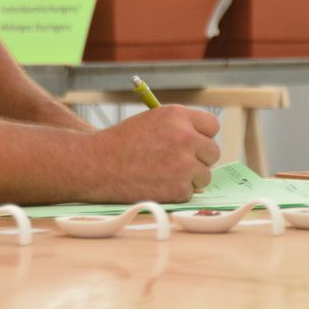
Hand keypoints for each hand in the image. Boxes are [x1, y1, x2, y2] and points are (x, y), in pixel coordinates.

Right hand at [92, 105, 220, 202]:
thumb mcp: (152, 120)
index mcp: (178, 116)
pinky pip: (190, 192)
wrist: (96, 164)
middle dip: (199, 158)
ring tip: (165, 174)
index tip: (195, 143)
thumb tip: (205, 141)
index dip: (203, 136)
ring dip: (190, 177)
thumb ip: (180, 126)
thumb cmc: (122, 142)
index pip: (212, 126)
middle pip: (212, 152)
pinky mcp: (178, 189)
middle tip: (180, 162)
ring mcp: (184, 165)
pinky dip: (176, 192)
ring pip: (205, 175)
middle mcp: (185, 137)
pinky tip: (157, 185)